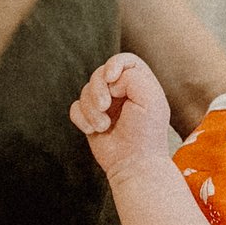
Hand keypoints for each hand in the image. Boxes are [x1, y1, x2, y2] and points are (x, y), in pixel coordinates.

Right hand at [69, 51, 180, 177]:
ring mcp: (105, 105)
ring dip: (91, 110)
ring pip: (85, 91)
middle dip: (98, 90)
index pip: (124, 60)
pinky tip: (93, 130)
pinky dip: (81, 119)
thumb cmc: (146, 133)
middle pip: (99, 73)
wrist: (134, 164)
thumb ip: (132, 77)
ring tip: (103, 126)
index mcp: (139, 84)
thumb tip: (110, 81)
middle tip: (105, 107)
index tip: (111, 79)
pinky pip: (75, 107)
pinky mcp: (91, 118)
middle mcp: (122, 92)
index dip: (114, 64)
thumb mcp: (149, 99)